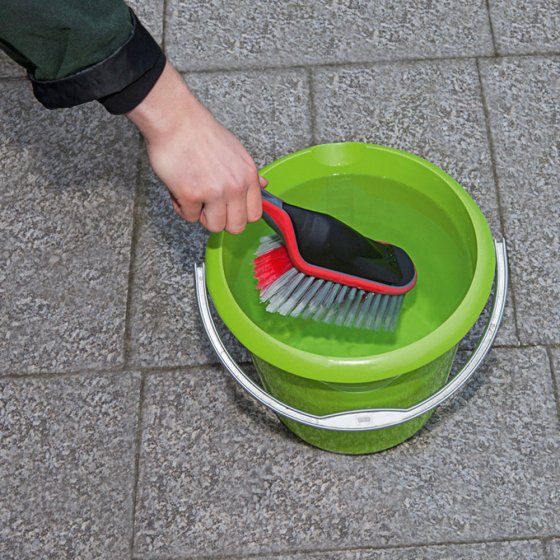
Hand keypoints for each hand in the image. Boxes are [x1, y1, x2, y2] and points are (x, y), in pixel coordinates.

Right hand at [126, 62, 266, 232]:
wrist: (176, 120)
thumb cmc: (201, 133)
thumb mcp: (236, 152)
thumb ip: (248, 175)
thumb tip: (263, 186)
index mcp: (248, 176)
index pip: (255, 214)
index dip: (239, 215)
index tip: (229, 210)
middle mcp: (235, 186)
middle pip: (236, 227)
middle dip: (221, 220)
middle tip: (209, 207)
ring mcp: (214, 192)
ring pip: (214, 226)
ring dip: (201, 215)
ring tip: (194, 197)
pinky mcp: (191, 195)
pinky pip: (189, 217)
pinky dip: (182, 206)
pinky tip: (180, 190)